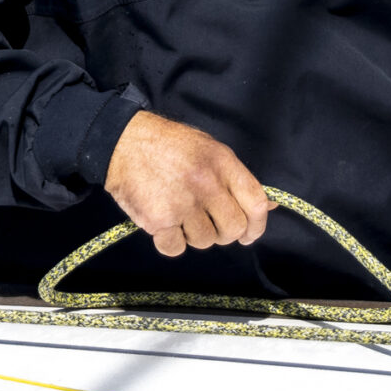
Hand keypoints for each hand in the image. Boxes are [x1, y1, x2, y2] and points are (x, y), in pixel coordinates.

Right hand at [103, 111, 271, 257]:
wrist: (124, 141)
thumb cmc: (169, 145)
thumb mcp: (209, 150)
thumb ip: (235, 178)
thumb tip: (267, 207)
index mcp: (222, 162)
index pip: (255, 202)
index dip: (257, 225)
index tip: (249, 234)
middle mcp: (206, 183)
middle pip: (233, 228)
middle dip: (224, 233)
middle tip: (209, 223)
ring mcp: (182, 203)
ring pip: (205, 241)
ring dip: (195, 235)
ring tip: (181, 216)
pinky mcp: (159, 220)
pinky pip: (176, 248)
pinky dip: (170, 242)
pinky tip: (164, 224)